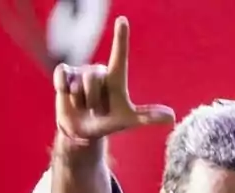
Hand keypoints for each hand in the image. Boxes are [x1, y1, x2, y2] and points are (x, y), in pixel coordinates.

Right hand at [53, 17, 174, 142]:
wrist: (84, 130)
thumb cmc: (109, 121)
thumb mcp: (129, 120)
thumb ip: (148, 117)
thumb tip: (172, 117)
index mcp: (116, 78)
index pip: (119, 55)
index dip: (120, 38)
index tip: (123, 20)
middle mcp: (99, 71)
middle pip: (93, 79)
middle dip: (93, 100)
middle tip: (96, 108)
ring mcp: (81, 71)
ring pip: (78, 84)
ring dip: (80, 101)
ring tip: (84, 105)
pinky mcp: (65, 73)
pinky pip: (62, 76)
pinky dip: (63, 89)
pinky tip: (67, 94)